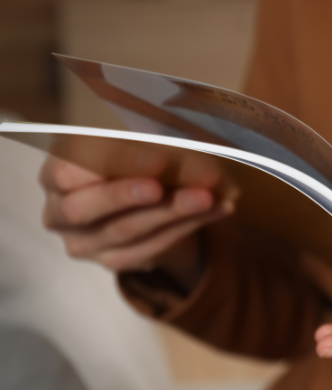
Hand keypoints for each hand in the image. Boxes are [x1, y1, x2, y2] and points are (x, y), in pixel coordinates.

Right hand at [40, 154, 233, 288]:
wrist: (143, 203)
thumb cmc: (129, 161)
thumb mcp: (126, 141)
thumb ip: (136, 135)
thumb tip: (170, 130)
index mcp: (55, 173)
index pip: (67, 171)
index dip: (106, 164)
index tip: (148, 156)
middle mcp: (60, 212)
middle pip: (86, 208)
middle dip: (127, 195)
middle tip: (163, 184)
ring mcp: (86, 242)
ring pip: (128, 229)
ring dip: (172, 211)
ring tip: (207, 195)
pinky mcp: (115, 260)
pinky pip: (154, 246)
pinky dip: (190, 225)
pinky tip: (218, 208)